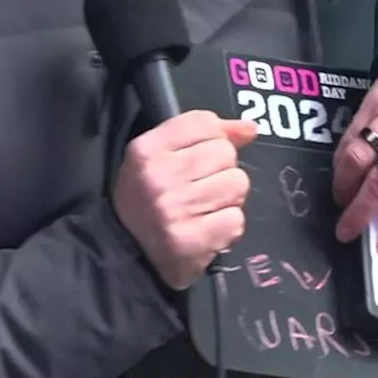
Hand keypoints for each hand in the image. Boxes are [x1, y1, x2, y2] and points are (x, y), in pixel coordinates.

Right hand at [115, 111, 256, 289]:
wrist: (128, 254)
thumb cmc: (148, 201)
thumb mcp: (161, 158)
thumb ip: (204, 136)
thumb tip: (249, 129)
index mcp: (146, 150)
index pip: (204, 122)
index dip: (214, 139)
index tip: (201, 158)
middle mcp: (158, 177)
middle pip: (225, 153)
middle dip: (221, 171)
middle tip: (200, 190)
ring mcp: (175, 210)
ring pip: (237, 184)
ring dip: (229, 199)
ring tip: (205, 209)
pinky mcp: (192, 240)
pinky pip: (236, 219)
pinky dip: (228, 226)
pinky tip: (208, 229)